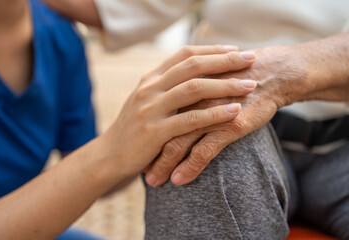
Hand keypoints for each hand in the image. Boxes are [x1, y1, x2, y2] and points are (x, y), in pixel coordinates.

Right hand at [103, 45, 256, 177]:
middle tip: (251, 59)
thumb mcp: (146, 101)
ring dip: (225, 85)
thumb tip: (195, 76)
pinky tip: (234, 112)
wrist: (109, 156)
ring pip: (194, 89)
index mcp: (150, 78)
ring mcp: (151, 109)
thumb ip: (166, 87)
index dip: (212, 50)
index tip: (236, 49)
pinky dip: (215, 114)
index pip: (185, 54)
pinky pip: (190, 120)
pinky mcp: (154, 132)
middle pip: (193, 66)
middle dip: (225, 61)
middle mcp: (150, 88)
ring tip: (249, 86)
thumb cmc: (133, 129)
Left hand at [145, 44, 311, 185]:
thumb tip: (176, 102)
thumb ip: (189, 88)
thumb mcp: (208, 77)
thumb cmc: (238, 78)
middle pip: (162, 128)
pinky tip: (180, 180)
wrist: (271, 73)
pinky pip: (204, 150)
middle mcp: (192, 99)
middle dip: (149, 152)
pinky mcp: (228, 124)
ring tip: (153, 181)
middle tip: (138, 169)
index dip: (146, 131)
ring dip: (164, 164)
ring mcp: (209, 112)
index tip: (137, 148)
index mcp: (184, 86)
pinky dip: (190, 166)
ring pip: (178, 142)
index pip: (158, 114)